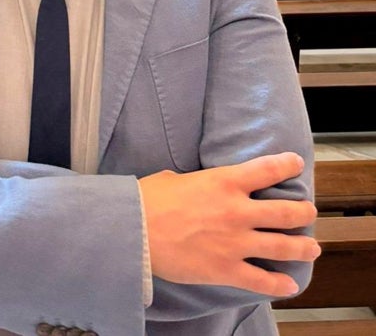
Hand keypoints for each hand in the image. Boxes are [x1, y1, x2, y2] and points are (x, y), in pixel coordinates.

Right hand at [139, 152, 318, 296]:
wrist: (136, 231)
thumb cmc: (150, 199)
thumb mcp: (176, 178)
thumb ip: (196, 183)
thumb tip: (194, 187)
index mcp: (225, 182)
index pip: (267, 169)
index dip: (287, 165)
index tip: (297, 163)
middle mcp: (237, 211)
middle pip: (285, 212)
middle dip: (303, 212)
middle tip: (310, 212)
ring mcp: (235, 243)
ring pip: (282, 246)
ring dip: (302, 246)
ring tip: (312, 247)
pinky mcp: (226, 270)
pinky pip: (261, 279)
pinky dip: (279, 283)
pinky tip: (290, 285)